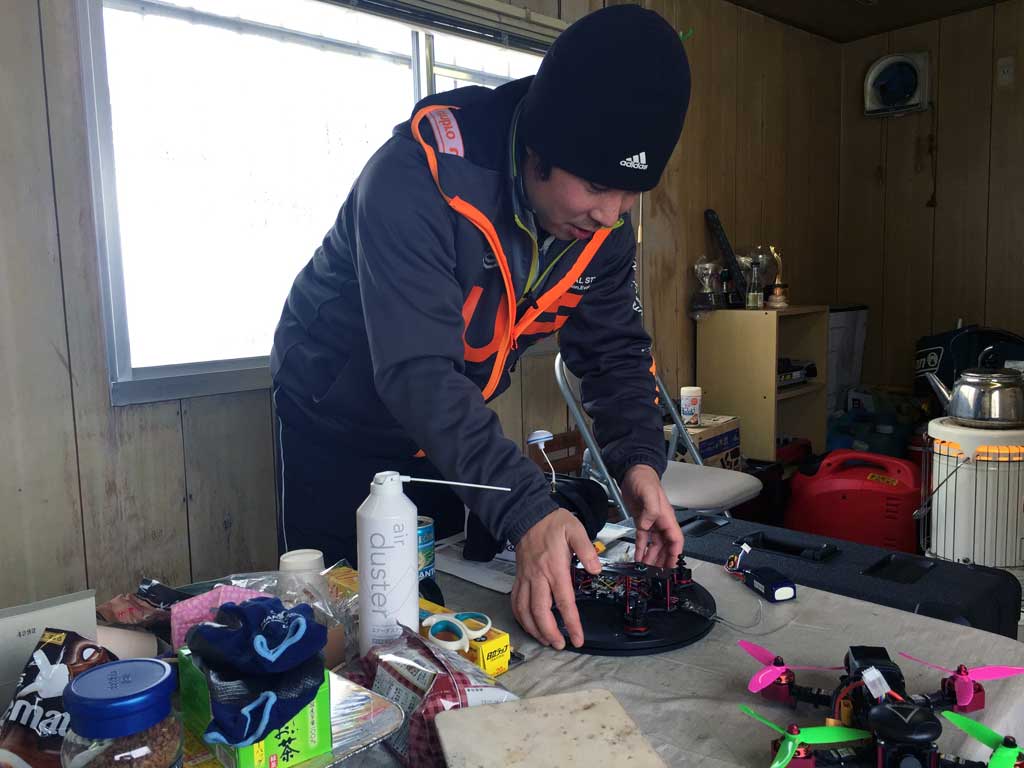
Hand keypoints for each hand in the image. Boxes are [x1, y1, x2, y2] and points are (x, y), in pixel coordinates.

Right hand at [511, 508, 601, 649]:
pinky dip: (520, 617)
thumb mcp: (575, 530)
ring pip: (524, 610)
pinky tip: (528, 625)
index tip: (577, 638)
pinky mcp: (518, 577)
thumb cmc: (553, 523)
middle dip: (549, 632)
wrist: (528, 515)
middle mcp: (538, 577)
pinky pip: (516, 601)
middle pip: (540, 611)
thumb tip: (596, 569)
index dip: (571, 622)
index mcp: (554, 568)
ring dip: (533, 629)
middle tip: (560, 645)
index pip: (564, 601)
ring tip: (545, 640)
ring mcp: (526, 578)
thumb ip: (586, 550)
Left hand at [621, 464, 683, 568]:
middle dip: (664, 559)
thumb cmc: (644, 479)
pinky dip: (641, 549)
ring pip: (655, 545)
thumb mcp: (648, 493)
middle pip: (666, 545)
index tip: (672, 565)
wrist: (633, 472)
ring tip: (648, 569)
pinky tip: (638, 557)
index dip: (675, 553)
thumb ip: (651, 509)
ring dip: (652, 557)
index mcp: (666, 517)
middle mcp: (660, 521)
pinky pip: (643, 539)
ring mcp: (651, 522)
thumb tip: (648, 524)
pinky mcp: (641, 521)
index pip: (675, 539)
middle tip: (659, 573)